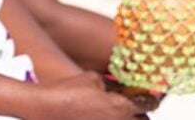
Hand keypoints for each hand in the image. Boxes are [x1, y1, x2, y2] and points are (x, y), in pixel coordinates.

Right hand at [28, 72, 147, 119]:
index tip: (148, 97)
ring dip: (127, 118)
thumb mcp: (91, 78)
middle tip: (135, 109)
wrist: (45, 108)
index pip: (149, 105)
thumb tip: (118, 88)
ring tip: (114, 112)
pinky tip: (100, 115)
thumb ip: (110, 83)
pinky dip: (110, 119)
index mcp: (122, 107)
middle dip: (141, 114)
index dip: (149, 99)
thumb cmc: (66, 92)